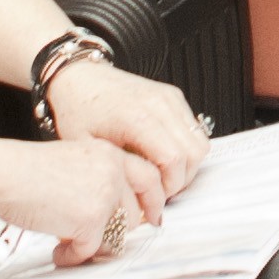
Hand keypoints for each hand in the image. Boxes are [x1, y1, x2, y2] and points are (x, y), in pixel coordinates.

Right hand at [0, 132, 159, 263]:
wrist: (5, 176)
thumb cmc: (28, 172)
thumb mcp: (74, 162)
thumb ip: (99, 180)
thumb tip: (116, 213)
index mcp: (110, 154)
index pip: (150, 177)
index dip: (154, 202)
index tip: (152, 218)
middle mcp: (114, 172)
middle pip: (134, 213)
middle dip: (119, 232)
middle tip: (103, 244)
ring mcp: (105, 195)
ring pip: (117, 235)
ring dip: (95, 246)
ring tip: (70, 246)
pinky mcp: (92, 219)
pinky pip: (92, 250)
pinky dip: (74, 256)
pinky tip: (58, 252)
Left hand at [50, 60, 209, 202]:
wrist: (79, 77)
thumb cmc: (78, 110)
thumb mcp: (88, 148)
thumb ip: (117, 172)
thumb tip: (139, 200)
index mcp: (136, 117)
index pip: (173, 159)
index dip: (169, 186)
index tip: (154, 198)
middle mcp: (159, 104)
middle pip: (193, 153)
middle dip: (180, 179)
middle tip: (159, 191)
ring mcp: (169, 98)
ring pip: (200, 142)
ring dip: (187, 165)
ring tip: (162, 175)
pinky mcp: (173, 96)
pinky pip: (195, 130)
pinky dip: (186, 149)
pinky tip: (163, 157)